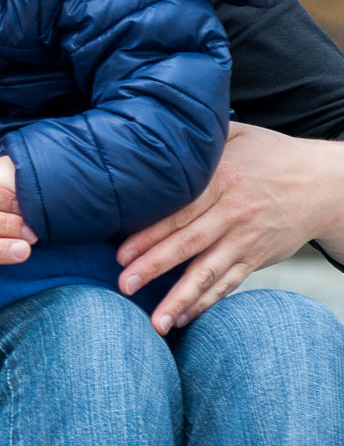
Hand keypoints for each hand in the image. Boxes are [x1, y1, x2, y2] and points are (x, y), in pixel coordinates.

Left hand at [117, 122, 343, 333]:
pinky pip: (228, 284)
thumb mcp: (236, 134)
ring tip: (155, 322)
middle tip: (124, 285)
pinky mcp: (257, 258)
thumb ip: (198, 134)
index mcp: (222, 180)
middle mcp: (233, 213)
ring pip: (208, 273)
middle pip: (188, 244)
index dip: (150, 233)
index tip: (121, 253)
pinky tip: (184, 318)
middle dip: (154, 267)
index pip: (179, 211)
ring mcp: (246, 240)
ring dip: (180, 299)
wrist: (325, 183)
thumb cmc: (271, 153)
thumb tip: (156, 122)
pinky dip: (206, 303)